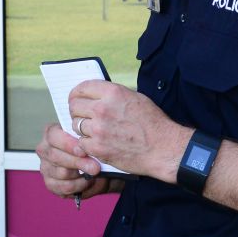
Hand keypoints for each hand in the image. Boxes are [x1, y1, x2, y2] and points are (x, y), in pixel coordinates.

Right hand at [35, 121, 116, 201]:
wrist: (95, 168)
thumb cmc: (90, 149)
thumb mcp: (90, 138)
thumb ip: (87, 135)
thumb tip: (89, 136)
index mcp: (51, 133)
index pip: (53, 136)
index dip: (68, 144)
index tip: (83, 151)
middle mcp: (44, 150)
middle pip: (55, 156)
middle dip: (77, 162)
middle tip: (95, 167)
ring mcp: (45, 168)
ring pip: (61, 173)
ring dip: (81, 175)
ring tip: (94, 174)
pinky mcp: (50, 183)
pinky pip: (64, 187)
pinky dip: (79, 186)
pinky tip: (87, 182)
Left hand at [63, 80, 188, 182]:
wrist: (163, 148)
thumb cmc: (153, 123)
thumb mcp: (135, 97)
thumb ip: (112, 95)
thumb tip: (95, 95)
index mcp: (113, 92)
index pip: (82, 88)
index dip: (77, 94)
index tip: (76, 98)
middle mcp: (102, 109)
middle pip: (74, 106)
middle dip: (77, 111)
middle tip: (83, 116)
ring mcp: (98, 129)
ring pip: (76, 125)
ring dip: (82, 128)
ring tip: (95, 131)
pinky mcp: (97, 148)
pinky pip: (81, 143)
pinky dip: (87, 144)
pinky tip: (98, 143)